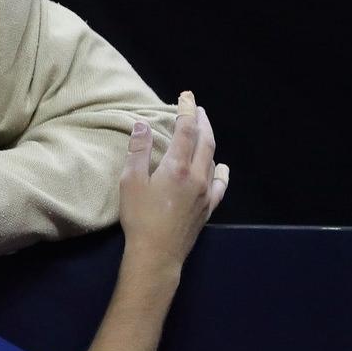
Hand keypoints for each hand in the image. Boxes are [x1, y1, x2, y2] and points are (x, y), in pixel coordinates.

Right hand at [119, 91, 229, 267]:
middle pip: (205, 140)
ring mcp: (205, 193)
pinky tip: (221, 167)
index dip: (186, 111)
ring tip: (204, 130)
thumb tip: (142, 125)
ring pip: (212, 159)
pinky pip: (220, 185)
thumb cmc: (139, 218)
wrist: (157, 254)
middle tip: (196, 108)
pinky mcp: (207, 208)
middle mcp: (197, 176)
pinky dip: (221, 171)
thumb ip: (137, 152)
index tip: (185, 96)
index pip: (186, 130)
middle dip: (201, 121)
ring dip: (209, 141)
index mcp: (177, 167)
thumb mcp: (130, 182)